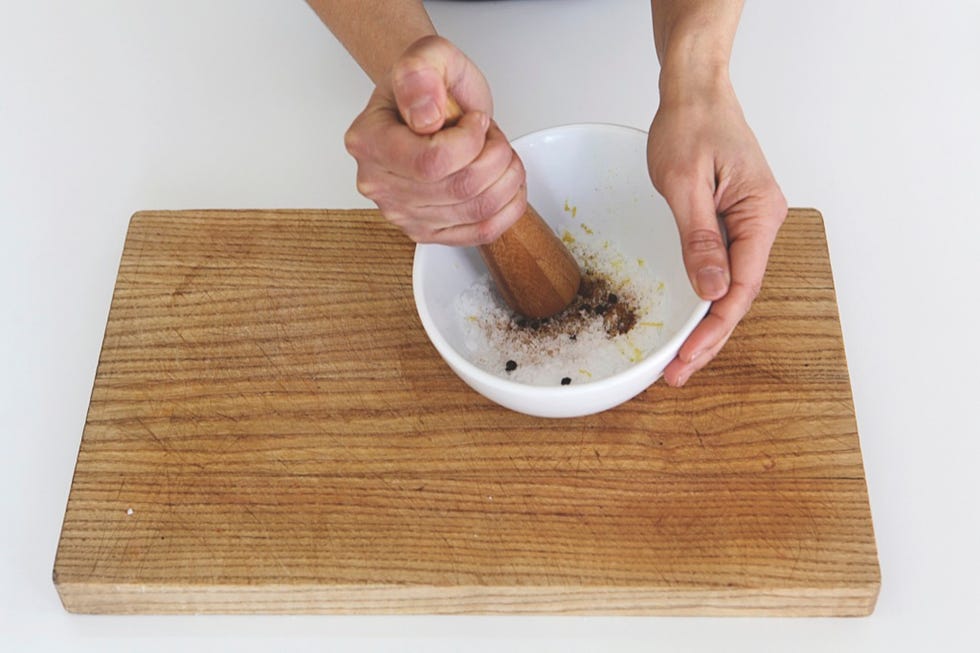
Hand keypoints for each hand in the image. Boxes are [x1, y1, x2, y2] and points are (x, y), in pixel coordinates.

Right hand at [343, 35, 526, 244]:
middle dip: (494, 157)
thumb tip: (425, 114)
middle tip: (492, 137)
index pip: (431, 162)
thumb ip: (421, 72)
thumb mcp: (426, 56)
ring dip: (505, 178)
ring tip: (498, 154)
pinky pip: (481, 232)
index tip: (476, 121)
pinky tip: (506, 183)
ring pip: (476, 210)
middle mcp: (378, 183)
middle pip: (459, 188)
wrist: (428, 104)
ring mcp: (402, 213)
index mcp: (369, 142)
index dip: (471, 141)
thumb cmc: (428, 86)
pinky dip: (508, 207)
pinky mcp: (428, 231)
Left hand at [648, 78, 786, 386]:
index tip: (685, 358)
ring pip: (731, 286)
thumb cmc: (690, 125)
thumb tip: (711, 290)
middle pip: (739, 294)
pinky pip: (723, 267)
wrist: (694, 92)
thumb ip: (699, 239)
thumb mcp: (684, 183)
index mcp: (760, 214)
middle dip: (708, 338)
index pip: (741, 286)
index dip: (713, 328)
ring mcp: (749, 223)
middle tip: (676, 375)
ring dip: (706, 323)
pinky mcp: (732, 221)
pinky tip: (690, 319)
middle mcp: (762, 222)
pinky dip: (705, 297)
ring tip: (679, 361)